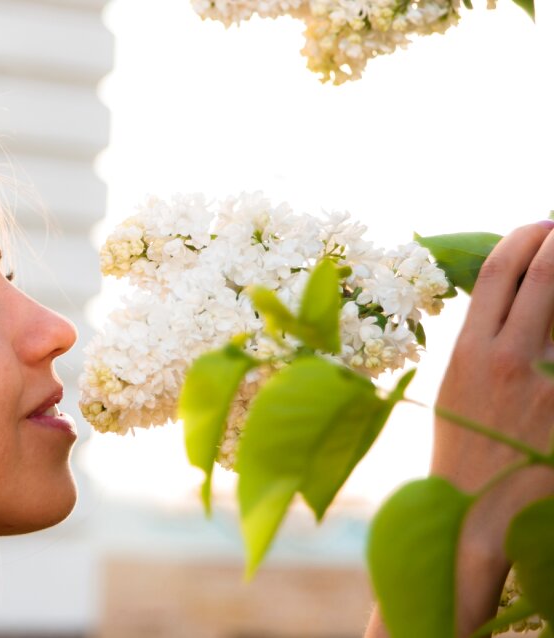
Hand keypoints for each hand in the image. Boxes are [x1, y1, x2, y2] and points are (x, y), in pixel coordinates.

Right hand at [365, 221, 553, 637]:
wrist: (475, 514)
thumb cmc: (464, 447)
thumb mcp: (455, 385)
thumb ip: (482, 340)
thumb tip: (510, 297)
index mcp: (468, 352)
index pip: (498, 273)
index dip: (523, 238)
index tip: (538, 225)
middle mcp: (508, 360)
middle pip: (545, 276)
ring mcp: (547, 384)